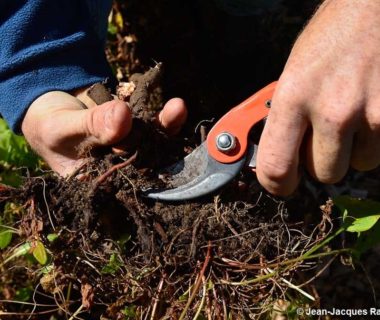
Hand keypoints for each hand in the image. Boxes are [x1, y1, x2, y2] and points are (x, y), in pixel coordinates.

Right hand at [22, 89, 186, 175]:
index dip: (139, 174)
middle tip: (157, 128)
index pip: (123, 185)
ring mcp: (131, 149)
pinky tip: (177, 107)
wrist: (55, 108)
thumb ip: (91, 125)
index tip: (147, 158)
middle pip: (144, 163)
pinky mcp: (139, 130)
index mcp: (98, 183)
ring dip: (167, 128)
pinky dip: (166, 118)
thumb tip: (124, 116)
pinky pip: (155, 126)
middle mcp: (119, 169)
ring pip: (154, 144)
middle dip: (156, 147)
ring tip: (176, 110)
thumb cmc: (50, 126)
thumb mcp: (63, 127)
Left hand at [256, 0, 379, 195]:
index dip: (277, 185)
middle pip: (323, 174)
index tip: (282, 184)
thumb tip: (274, 155)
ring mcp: (372, 114)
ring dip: (351, 149)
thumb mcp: (292, 74)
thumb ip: (283, 119)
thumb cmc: (330, 39)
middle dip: (320, 161)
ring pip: (357, 165)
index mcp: (293, 97)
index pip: (277, 168)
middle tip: (322, 136)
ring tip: (351, 114)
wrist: (374, 8)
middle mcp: (332, 110)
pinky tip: (371, 109)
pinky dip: (374, 140)